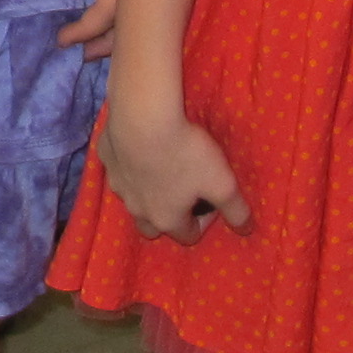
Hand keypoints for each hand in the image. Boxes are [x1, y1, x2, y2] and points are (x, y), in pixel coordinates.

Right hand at [100, 99, 244, 243]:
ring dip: (148, 191)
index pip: (188, 235)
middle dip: (168, 215)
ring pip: (132, 199)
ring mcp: (117, 184)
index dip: (205, 219)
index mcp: (167, 219)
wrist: (143, 117)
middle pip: (152, 227)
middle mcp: (138, 209)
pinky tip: (142, 145)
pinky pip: (119, 169)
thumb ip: (236, 210)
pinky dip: (131, 164)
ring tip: (163, 167)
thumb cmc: (186, 153)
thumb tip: (247, 229)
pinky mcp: (106, 158)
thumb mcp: (223, 183)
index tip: (212, 198)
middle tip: (183, 192)